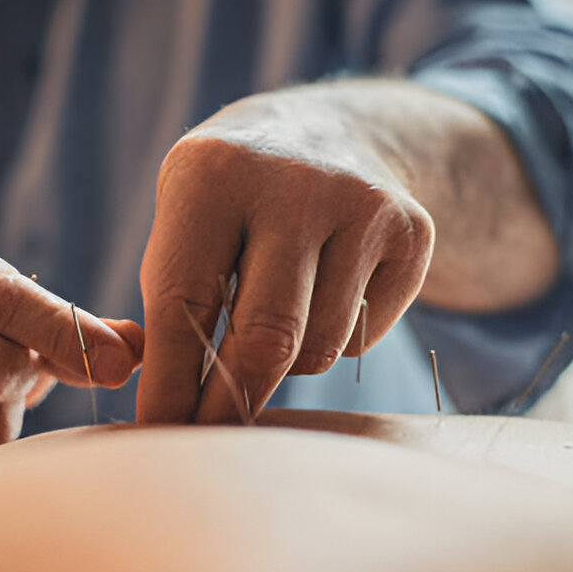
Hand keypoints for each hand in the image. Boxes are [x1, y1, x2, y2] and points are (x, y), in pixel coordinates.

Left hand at [136, 94, 433, 423]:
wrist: (330, 133)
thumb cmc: (232, 201)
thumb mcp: (184, 219)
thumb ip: (172, 302)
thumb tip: (167, 412)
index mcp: (213, 172)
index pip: (185, 300)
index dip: (170, 380)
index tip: (159, 433)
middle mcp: (293, 182)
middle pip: (266, 338)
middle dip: (230, 404)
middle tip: (210, 438)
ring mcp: (363, 205)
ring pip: (318, 349)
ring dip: (285, 365)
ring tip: (272, 319)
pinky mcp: (413, 233)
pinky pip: (361, 338)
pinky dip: (333, 341)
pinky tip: (323, 294)